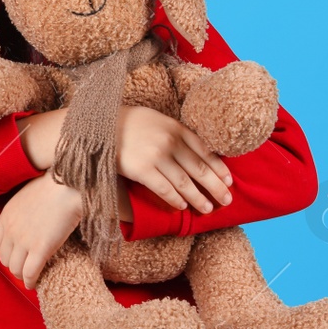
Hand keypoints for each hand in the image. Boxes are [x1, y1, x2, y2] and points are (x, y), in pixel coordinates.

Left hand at [0, 170, 83, 289]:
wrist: (67, 186)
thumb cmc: (52, 188)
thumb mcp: (26, 197)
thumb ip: (20, 212)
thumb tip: (27, 220)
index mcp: (6, 216)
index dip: (5, 251)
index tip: (15, 254)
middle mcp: (11, 230)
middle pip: (4, 258)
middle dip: (14, 264)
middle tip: (25, 267)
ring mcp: (24, 241)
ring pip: (15, 269)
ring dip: (21, 275)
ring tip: (29, 277)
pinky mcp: (40, 249)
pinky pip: (30, 273)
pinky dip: (30, 281)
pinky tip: (33, 284)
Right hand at [113, 105, 233, 212]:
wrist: (98, 124)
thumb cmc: (128, 123)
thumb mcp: (157, 120)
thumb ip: (176, 133)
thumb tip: (196, 151)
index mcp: (176, 128)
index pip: (205, 151)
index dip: (219, 168)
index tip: (229, 181)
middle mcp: (170, 142)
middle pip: (200, 169)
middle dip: (216, 187)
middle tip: (227, 200)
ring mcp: (156, 156)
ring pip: (184, 182)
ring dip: (198, 198)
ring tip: (207, 209)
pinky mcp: (141, 170)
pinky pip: (164, 189)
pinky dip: (175, 199)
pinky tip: (182, 207)